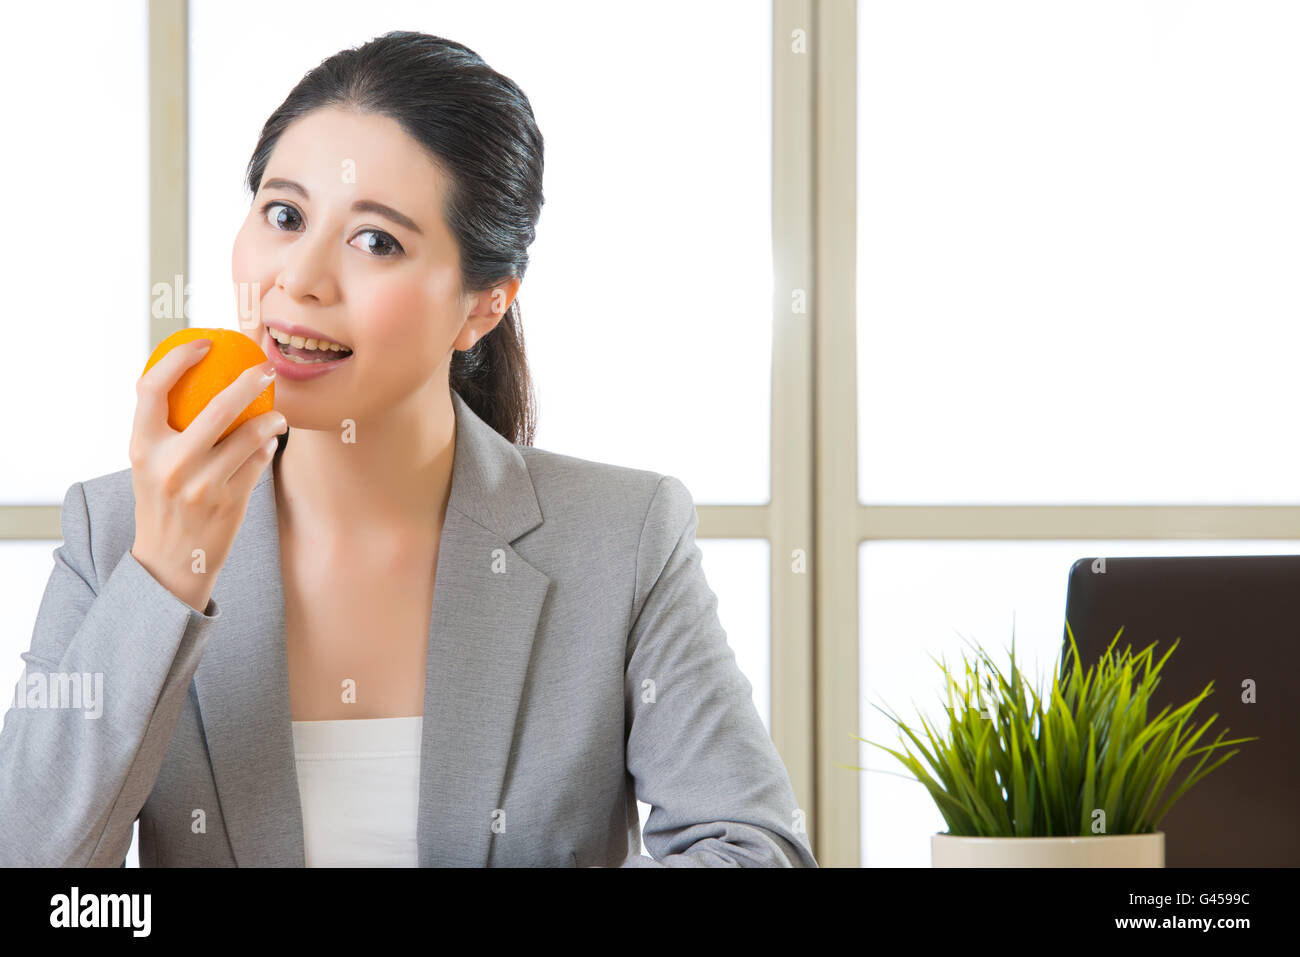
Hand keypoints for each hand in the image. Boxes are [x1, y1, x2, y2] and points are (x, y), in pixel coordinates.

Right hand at [128, 339, 286, 611]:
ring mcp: (201, 485)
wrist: (168, 563)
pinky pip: (258, 462)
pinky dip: (267, 447)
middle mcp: (169, 464)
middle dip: (250, 381)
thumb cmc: (162, 502)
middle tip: (267, 368)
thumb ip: (165, 429)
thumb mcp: (149, 464)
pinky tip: (269, 442)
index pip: (151, 387)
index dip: (178, 357)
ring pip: (249, 436)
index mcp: (141, 446)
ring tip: (277, 415)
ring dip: (271, 419)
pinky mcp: (229, 503)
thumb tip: (198, 378)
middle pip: (217, 407)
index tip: (205, 343)